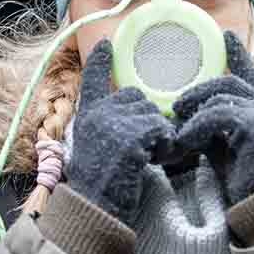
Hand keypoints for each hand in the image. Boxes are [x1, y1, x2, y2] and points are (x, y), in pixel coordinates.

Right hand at [67, 38, 177, 225]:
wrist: (94, 210)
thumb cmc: (101, 184)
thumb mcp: (96, 146)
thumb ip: (110, 124)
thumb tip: (142, 110)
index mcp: (88, 115)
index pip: (93, 80)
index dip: (101, 61)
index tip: (106, 43)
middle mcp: (97, 113)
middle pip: (139, 98)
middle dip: (148, 120)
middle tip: (145, 147)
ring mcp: (112, 123)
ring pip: (153, 114)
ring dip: (159, 135)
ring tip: (147, 157)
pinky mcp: (130, 137)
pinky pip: (161, 129)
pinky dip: (165, 146)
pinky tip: (153, 160)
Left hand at [172, 31, 253, 205]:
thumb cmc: (246, 180)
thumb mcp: (224, 147)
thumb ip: (212, 127)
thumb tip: (185, 117)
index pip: (250, 73)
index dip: (238, 54)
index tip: (227, 35)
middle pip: (227, 81)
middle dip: (198, 90)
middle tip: (177, 105)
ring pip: (221, 95)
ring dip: (194, 112)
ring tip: (179, 132)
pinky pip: (218, 114)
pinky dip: (197, 126)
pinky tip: (186, 141)